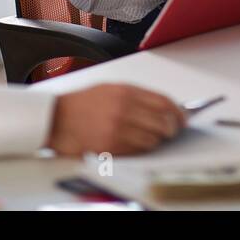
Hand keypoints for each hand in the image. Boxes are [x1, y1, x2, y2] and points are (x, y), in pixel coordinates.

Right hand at [47, 84, 186, 154]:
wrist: (56, 118)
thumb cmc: (82, 104)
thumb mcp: (111, 88)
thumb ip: (137, 96)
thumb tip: (163, 106)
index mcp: (126, 91)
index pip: (163, 102)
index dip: (177, 112)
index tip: (182, 118)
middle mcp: (124, 109)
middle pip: (162, 122)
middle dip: (171, 129)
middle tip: (171, 131)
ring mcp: (117, 129)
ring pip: (152, 139)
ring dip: (157, 141)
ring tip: (153, 138)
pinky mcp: (110, 146)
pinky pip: (137, 151)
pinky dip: (143, 149)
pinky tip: (139, 144)